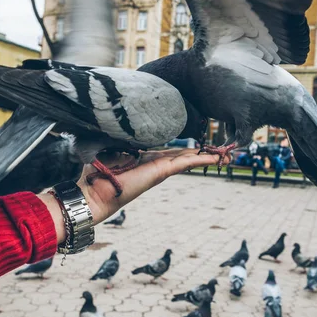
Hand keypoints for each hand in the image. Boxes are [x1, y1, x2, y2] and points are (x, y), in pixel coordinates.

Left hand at [39, 149, 219, 243]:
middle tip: (220, 150)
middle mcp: (155, 164)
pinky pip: (184, 163)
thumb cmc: (96, 173)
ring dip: (206, 157)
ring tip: (224, 155)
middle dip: (201, 152)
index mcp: (144, 158)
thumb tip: (117, 124)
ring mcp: (159, 170)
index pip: (168, 151)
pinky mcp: (159, 172)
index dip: (184, 146)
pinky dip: (199, 159)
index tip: (197, 141)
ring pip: (187, 160)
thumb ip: (119, 139)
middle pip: (183, 156)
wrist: (92, 193)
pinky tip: (214, 158)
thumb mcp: (109, 149)